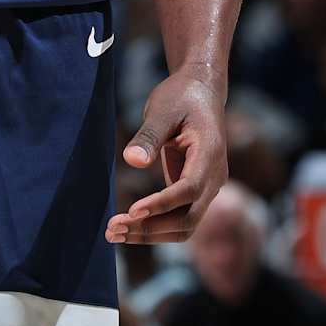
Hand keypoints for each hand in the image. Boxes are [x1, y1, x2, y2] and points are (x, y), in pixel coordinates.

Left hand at [107, 67, 227, 243]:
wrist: (202, 92)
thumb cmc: (181, 97)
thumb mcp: (162, 109)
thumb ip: (149, 135)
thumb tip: (131, 161)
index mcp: (209, 155)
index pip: (190, 190)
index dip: (163, 203)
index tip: (132, 210)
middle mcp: (214, 178)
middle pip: (188, 218)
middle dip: (151, 228)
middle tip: (111, 230)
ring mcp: (207, 187)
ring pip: (185, 224)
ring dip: (151, 233)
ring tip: (114, 233)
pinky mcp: (195, 189)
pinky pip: (179, 216)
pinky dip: (156, 224)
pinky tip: (128, 224)